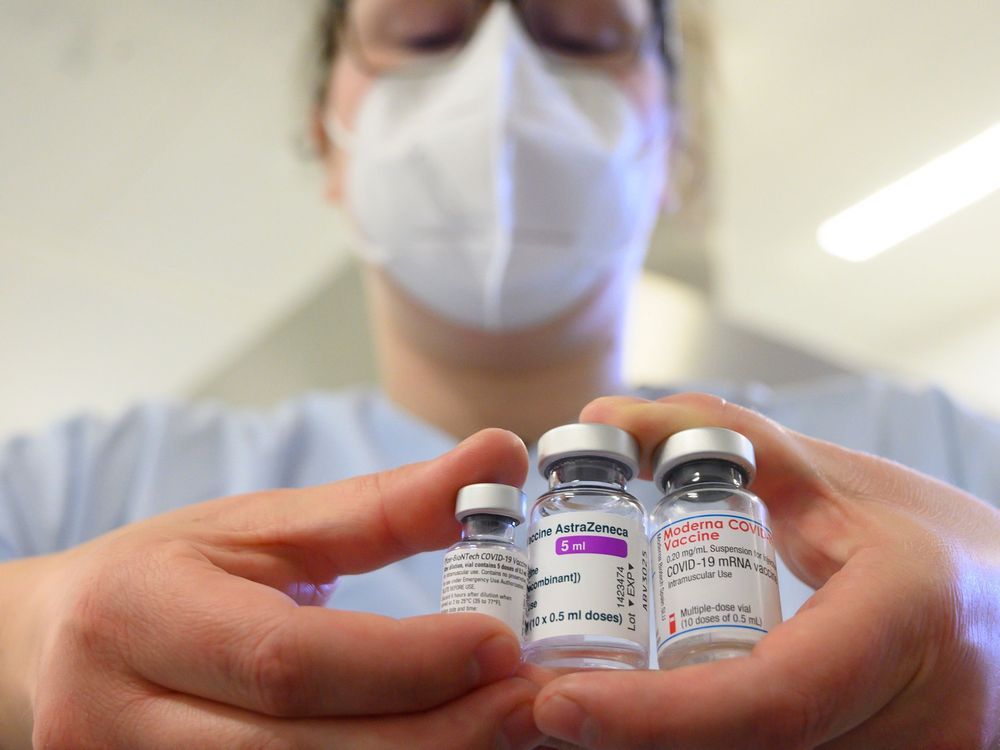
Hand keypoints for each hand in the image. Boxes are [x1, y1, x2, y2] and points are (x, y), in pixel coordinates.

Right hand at [0, 428, 543, 748]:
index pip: (286, 660)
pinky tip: (441, 749)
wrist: (60, 645)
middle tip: (529, 703)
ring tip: (503, 730)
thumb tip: (501, 455)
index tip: (502, 645)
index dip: (404, 661)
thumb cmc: (166, 573)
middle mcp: (117, 721)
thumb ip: (384, 503)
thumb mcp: (263, 525)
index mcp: (139, 618)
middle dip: (434, 732)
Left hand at [533, 394, 999, 748]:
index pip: (770, 697)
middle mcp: (919, 724)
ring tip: (579, 708)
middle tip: (535, 705)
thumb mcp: (832, 477)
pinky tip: (646, 719)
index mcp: (903, 624)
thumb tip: (602, 421)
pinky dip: (701, 745)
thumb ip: (717, 436)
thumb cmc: (933, 542)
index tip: (558, 703)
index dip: (656, 716)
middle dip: (631, 741)